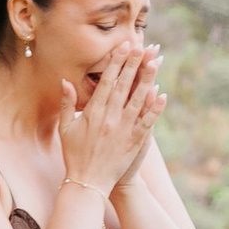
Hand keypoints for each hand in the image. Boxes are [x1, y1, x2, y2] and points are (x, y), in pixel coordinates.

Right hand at [57, 40, 160, 197]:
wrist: (87, 182)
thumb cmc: (74, 155)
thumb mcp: (66, 128)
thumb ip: (67, 103)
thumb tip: (65, 81)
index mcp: (93, 112)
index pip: (106, 82)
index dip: (115, 63)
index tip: (123, 47)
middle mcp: (109, 118)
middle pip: (123, 85)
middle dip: (133, 64)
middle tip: (141, 46)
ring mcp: (123, 130)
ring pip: (137, 99)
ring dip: (147, 80)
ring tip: (155, 62)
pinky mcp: (134, 142)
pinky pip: (147, 122)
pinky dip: (154, 109)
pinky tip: (162, 95)